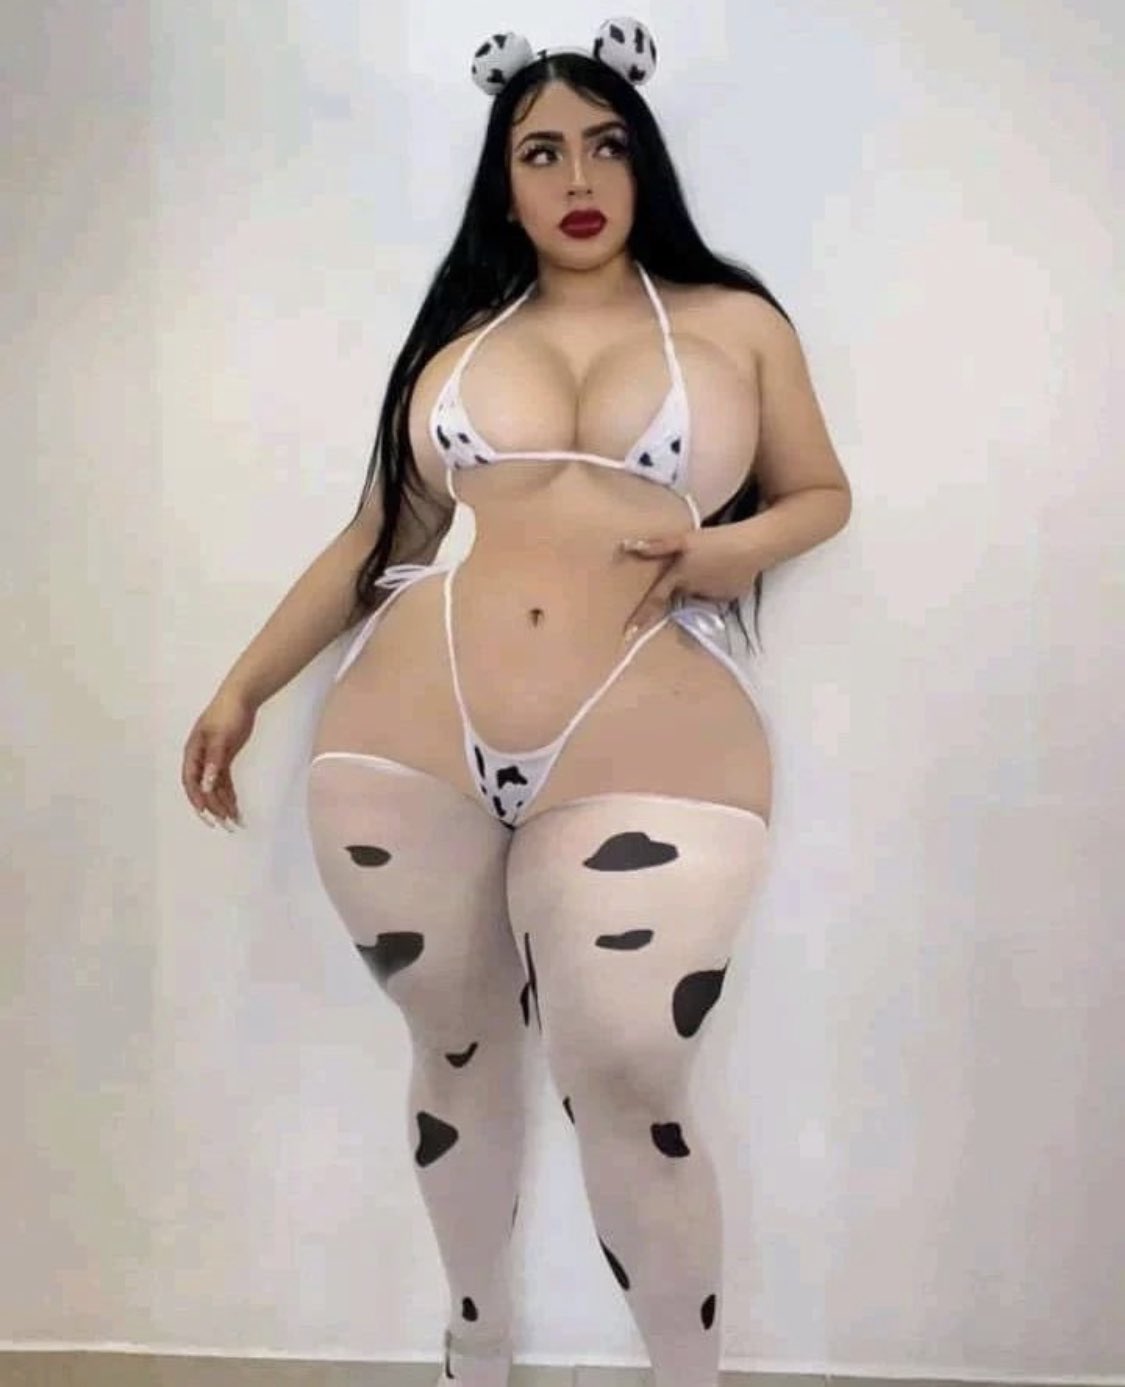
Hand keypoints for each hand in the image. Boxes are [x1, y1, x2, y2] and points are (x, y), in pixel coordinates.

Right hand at [181, 685, 256, 828]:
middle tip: (226, 824)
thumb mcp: (220, 737)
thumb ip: (214, 762)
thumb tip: (207, 785)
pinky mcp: (223, 759)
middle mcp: (200, 759)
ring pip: (215, 787)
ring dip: (223, 803)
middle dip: (213, 807)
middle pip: (203, 788)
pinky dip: (229, 794)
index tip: (206, 815)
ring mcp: (212, 760)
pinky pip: (224, 781)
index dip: (197, 800)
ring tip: (235, 821)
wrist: (241, 698)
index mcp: (193, 753)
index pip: (191, 782)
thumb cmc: (227, 713)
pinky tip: (235, 806)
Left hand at [619, 526, 760, 638]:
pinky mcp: (729, 597)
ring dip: (703, 581)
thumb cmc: (715, 540)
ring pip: (700, 591)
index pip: (655, 600)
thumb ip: (655, 546)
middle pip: (681, 591)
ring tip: (714, 562)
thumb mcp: (684, 539)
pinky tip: (727, 568)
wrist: (752, 546)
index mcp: (678, 577)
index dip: (641, 617)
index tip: (628, 634)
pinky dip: (721, 582)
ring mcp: (711, 596)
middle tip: (699, 562)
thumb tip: (626, 546)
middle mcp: (692, 591)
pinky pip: (719, 592)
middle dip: (685, 582)